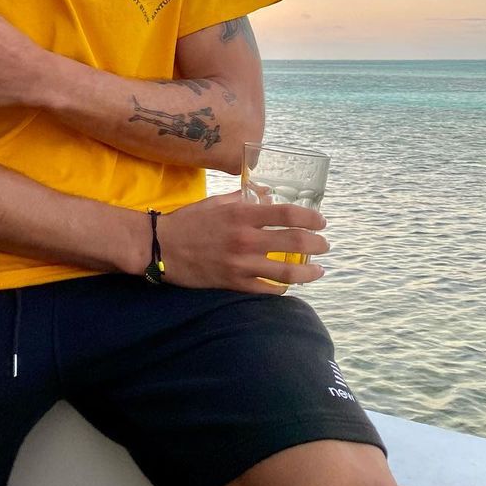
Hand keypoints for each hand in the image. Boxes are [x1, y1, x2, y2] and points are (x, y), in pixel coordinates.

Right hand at [155, 191, 328, 293]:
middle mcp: (245, 240)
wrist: (161, 247)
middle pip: (295, 242)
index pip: (287, 215)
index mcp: (242, 215)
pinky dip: (283, 287)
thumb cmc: (189, 221)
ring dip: (309, 272)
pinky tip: (290, 284)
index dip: (311, 218)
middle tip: (324, 245)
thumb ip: (244, 199)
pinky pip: (267, 289)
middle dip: (317, 244)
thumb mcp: (216, 202)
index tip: (321, 222)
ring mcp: (241, 264)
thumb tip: (268, 196)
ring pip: (287, 272)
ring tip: (318, 270)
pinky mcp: (234, 283)